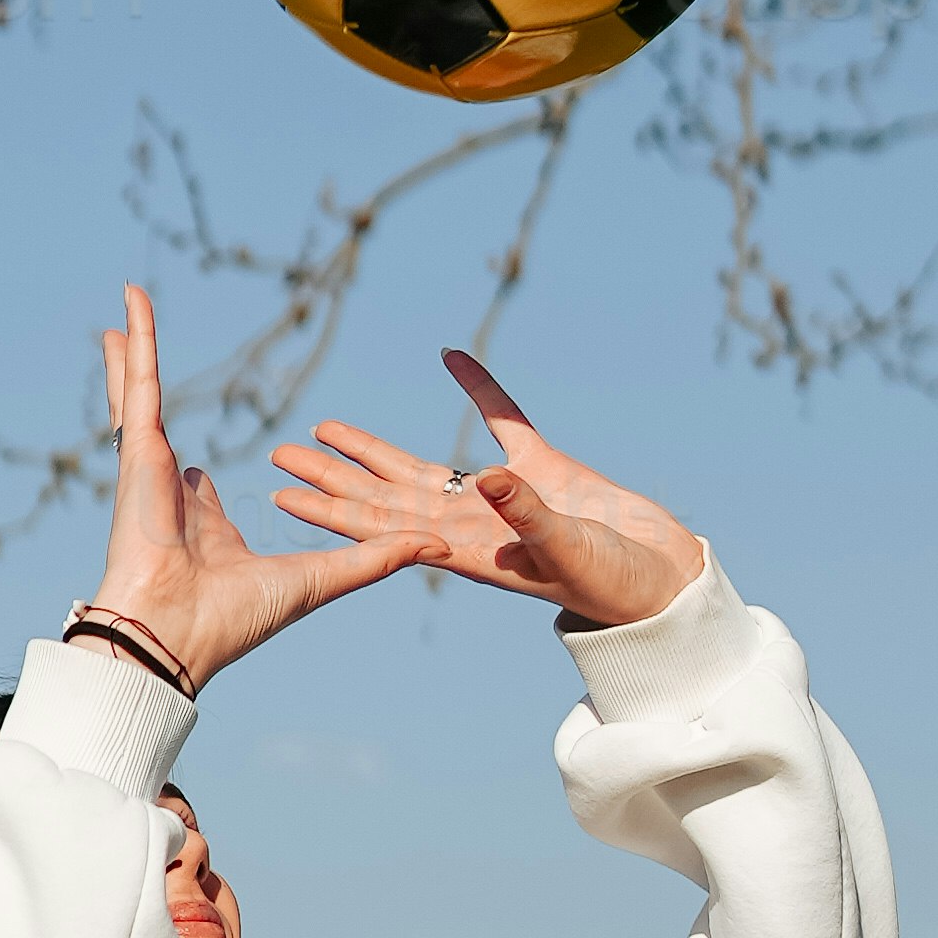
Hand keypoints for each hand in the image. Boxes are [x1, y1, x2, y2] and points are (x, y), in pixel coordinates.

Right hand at [91, 284, 403, 688]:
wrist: (175, 632)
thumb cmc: (234, 620)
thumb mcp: (323, 579)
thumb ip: (376, 556)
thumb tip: (435, 547)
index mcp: (204, 528)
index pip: (201, 492)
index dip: (201, 482)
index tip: (212, 472)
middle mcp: (172, 495)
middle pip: (162, 426)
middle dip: (150, 394)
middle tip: (142, 361)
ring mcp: (152, 467)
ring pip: (142, 393)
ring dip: (132, 351)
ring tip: (126, 304)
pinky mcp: (143, 450)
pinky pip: (141, 383)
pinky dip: (136, 340)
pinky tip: (130, 297)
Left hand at [267, 346, 711, 634]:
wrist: (659, 578)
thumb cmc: (612, 580)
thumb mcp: (566, 548)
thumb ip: (529, 514)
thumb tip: (487, 480)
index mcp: (465, 549)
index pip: (382, 527)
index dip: (332, 508)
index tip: (283, 493)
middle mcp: (470, 524)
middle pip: (384, 496)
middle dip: (332, 476)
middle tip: (278, 451)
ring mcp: (502, 495)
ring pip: (421, 465)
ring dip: (373, 448)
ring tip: (324, 426)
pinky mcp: (542, 466)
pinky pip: (502, 420)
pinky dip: (479, 389)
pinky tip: (452, 357)